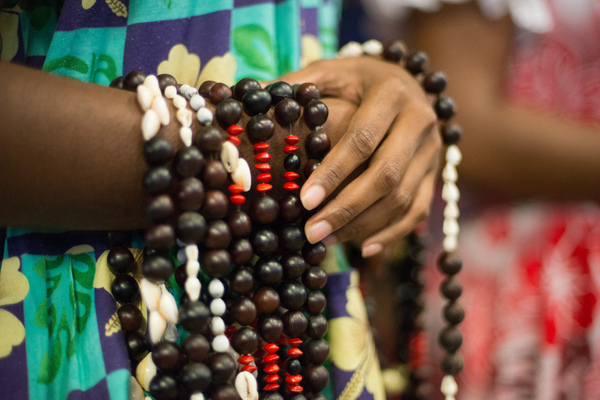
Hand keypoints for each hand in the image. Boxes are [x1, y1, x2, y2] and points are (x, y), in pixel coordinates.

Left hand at [278, 57, 441, 256]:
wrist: (407, 81)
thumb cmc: (357, 79)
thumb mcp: (329, 72)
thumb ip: (296, 84)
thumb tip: (250, 96)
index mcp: (392, 93)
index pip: (362, 140)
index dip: (334, 173)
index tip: (304, 201)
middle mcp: (420, 121)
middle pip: (387, 175)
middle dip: (347, 208)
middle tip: (312, 232)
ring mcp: (433, 149)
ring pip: (403, 198)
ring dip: (364, 225)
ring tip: (326, 240)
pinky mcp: (435, 171)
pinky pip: (419, 208)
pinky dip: (393, 232)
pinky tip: (365, 248)